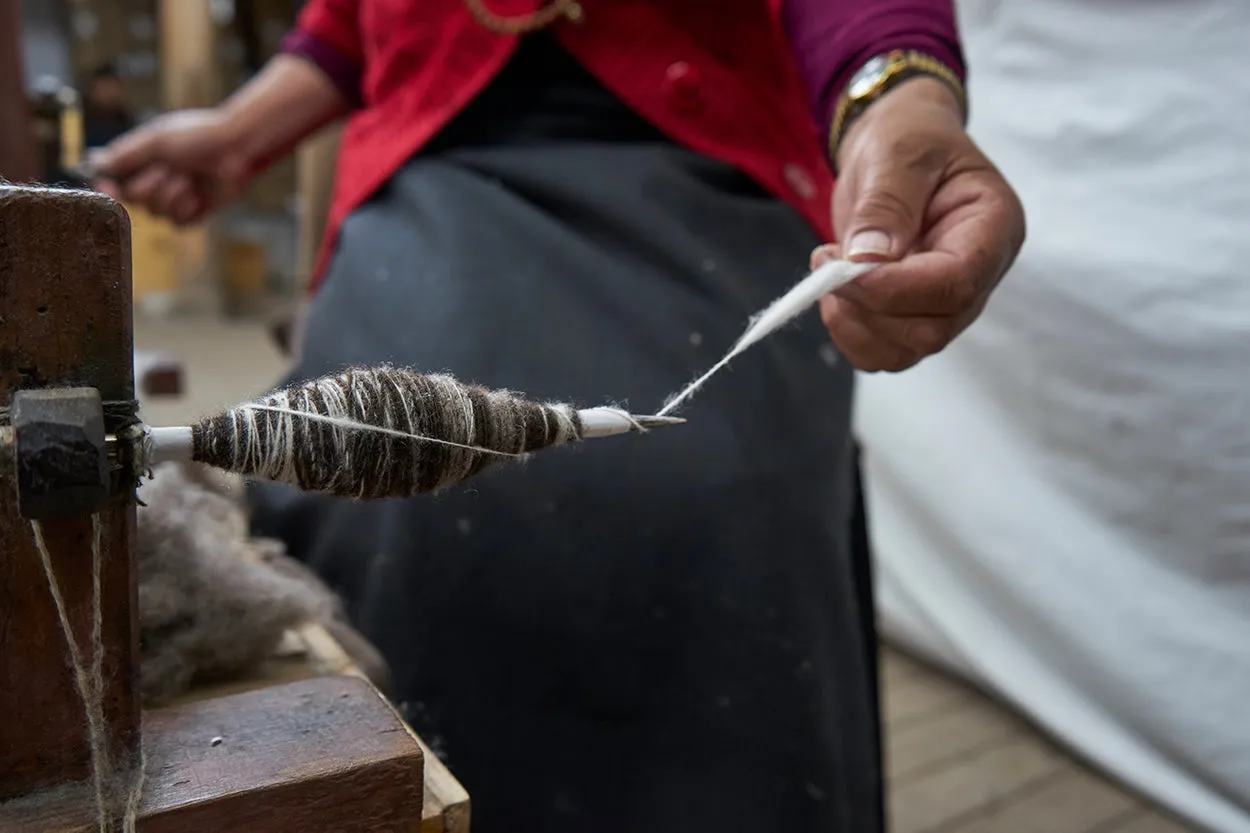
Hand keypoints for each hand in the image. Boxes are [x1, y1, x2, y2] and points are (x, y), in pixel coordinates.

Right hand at [91, 108, 252, 225]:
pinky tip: (198, 193)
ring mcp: (173, 200)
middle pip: (132, 200)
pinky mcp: (192, 214)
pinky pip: (175, 222)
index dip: (109, 189)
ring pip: (155, 212)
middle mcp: (154, 182)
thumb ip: (125, 154)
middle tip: (169, 168)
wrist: (235, 149)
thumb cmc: (198, 137)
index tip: (109, 188)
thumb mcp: (156, 140)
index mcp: (142, 162)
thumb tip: (95, 163)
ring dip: (171, 193)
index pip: (113, 182)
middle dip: (149, 185)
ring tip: (189, 177)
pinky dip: (186, 206)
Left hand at [816, 77, 1024, 371]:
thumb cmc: (910, 139)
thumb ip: (886, 204)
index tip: (844, 267)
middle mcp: (978, 274)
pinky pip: (883, 350)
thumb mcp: (898, 153)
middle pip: (932, 328)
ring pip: (905, 349)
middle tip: (827, 264)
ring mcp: (946, 301)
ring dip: (854, 324)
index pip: (956, 284)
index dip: (896, 287)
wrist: (897, 148)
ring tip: (828, 273)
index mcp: (992, 229)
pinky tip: (835, 292)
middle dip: (869, 307)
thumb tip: (867, 259)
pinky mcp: (912, 314)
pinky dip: (849, 332)